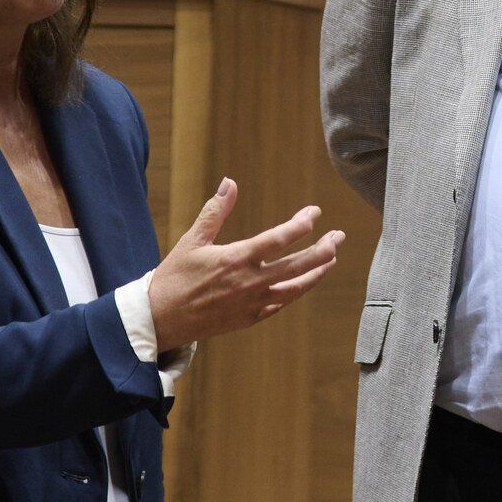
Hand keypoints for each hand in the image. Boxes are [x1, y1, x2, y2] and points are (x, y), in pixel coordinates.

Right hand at [148, 178, 340, 352]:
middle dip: (323, 249)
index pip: (280, 238)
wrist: (162, 319)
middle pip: (298, 265)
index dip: (301, 224)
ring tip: (332, 260)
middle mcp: (251, 282)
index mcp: (237, 258)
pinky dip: (296, 292)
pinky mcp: (250, 319)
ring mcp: (253, 303)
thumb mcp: (192, 240)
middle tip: (339, 236)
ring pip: (296, 288)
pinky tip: (304, 283)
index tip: (315, 213)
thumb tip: (230, 182)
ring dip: (317, 273)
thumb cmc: (175, 277)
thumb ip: (215, 211)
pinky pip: (281, 304)